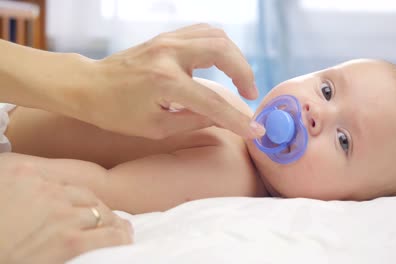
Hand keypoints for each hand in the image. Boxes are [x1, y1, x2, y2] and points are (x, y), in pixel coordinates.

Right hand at [0, 153, 132, 263]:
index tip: (87, 205)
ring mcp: (61, 215)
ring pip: (100, 214)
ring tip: (121, 230)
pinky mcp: (69, 241)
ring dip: (113, 222)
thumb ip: (18, 185)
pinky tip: (125, 239)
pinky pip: (106, 235)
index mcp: (27, 176)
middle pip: (86, 197)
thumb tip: (23, 183)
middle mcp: (48, 191)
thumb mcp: (2, 189)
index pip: (65, 183)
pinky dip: (119, 237)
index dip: (81, 197)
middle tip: (110, 217)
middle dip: (100, 208)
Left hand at [77, 23, 264, 139]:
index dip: (237, 119)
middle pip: (223, 51)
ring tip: (239, 79)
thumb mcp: (156, 126)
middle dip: (244, 73)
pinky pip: (203, 32)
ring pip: (216, 35)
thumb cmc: (117, 112)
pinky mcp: (166, 37)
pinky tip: (220, 64)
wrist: (89, 86)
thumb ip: (195, 121)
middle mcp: (169, 54)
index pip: (212, 102)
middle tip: (249, 94)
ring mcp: (167, 41)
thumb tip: (224, 119)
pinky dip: (220, 47)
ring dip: (235, 57)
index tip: (255, 130)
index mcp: (165, 82)